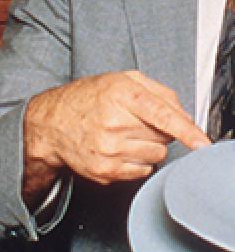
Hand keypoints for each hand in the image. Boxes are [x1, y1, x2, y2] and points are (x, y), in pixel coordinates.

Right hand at [23, 70, 209, 189]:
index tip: (200, 142)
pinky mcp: (105, 171)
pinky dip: (136, 161)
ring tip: (123, 135)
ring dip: (147, 147)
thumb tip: (183, 115)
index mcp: (118, 96)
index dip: (185, 129)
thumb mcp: (119, 80)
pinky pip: (142, 171)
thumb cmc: (85, 100)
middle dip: (157, 130)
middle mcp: (113, 124)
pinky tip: (117, 149)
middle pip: (163, 136)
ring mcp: (108, 150)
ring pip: (156, 155)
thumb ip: (157, 92)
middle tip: (134, 122)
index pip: (160, 114)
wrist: (51, 124)